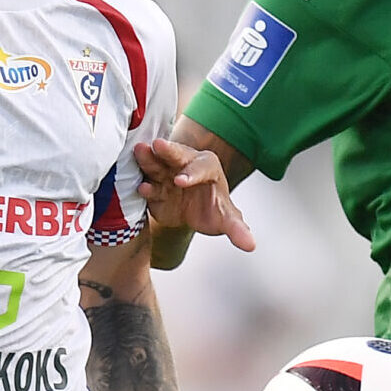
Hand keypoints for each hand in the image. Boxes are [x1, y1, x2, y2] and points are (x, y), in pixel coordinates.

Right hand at [134, 139, 254, 251]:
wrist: (196, 214)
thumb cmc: (213, 208)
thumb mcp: (227, 219)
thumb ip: (237, 230)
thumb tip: (250, 245)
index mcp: (208, 167)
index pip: (201, 167)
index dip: (191, 173)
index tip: (181, 181)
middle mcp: (186, 166)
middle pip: (177, 155)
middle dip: (168, 151)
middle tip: (157, 145)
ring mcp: (168, 175)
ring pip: (157, 164)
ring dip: (148, 159)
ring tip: (139, 152)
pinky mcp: (154, 187)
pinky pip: (148, 185)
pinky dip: (144, 186)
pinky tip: (140, 187)